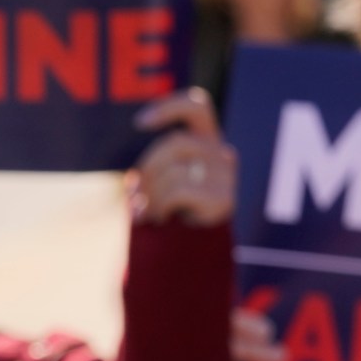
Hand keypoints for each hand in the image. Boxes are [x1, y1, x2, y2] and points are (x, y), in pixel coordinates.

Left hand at [128, 89, 237, 226]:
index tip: (139, 123)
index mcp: (206, 141)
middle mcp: (222, 153)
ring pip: (174, 170)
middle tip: (136, 194)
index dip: (170, 107)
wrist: (188, 254)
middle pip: (174, 143)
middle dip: (147, 169)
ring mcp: (227, 176)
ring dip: (151, 194)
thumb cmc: (169, 213)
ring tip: (148, 211)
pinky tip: (159, 218)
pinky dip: (161, 205)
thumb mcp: (158, 183)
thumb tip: (133, 179)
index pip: (197, 107)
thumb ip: (152, 167)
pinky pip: (179, 191)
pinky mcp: (224, 199)